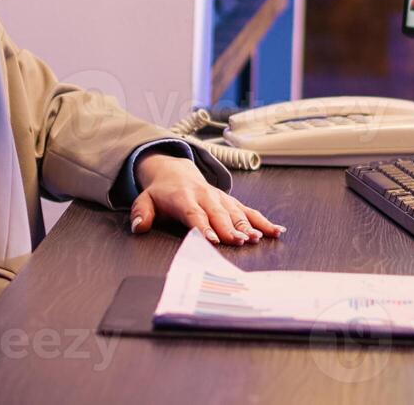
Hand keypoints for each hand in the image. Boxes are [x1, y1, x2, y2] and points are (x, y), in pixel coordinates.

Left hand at [129, 153, 284, 244]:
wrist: (176, 172)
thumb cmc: (161, 193)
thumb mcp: (144, 200)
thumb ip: (140, 212)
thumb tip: (138, 226)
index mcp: (184, 197)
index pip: (194, 213)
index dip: (203, 226)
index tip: (213, 240)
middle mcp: (205, 196)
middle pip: (219, 214)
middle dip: (229, 228)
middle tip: (239, 242)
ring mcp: (220, 198)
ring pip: (236, 212)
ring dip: (248, 225)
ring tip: (258, 238)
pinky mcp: (231, 202)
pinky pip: (249, 210)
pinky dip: (262, 220)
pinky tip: (275, 231)